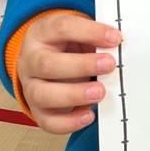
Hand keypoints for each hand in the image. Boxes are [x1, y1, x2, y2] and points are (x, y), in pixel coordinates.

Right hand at [17, 13, 121, 132]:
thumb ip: (95, 37)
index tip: (114, 38)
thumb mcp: (79, 33)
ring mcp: (31, 87)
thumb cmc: (67, 45)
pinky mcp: (37, 110)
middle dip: (81, 65)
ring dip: (74, 94)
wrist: (45, 61)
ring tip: (100, 92)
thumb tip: (119, 44)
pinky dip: (69, 122)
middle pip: (47, 64)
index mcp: (41, 33)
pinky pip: (48, 121)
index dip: (89, 32)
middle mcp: (31, 60)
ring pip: (42, 94)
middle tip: (109, 65)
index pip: (61, 28)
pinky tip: (88, 115)